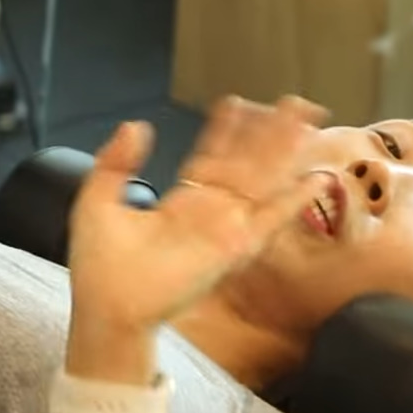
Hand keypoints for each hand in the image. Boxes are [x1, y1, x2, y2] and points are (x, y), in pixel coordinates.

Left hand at [66, 95, 328, 337]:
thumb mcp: (96, 202)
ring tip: (306, 120)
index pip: (210, 156)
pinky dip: (295, 199)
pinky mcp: (235, 247)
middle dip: (269, 132)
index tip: (236, 103)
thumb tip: (136, 125)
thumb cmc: (99, 268)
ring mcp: (225, 228)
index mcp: (181, 202)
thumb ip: (115, 162)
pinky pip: (272, 219)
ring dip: (285, 151)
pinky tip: (315, 177)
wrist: (109, 309)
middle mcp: (209, 212)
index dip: (225, 130)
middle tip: (292, 102)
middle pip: (247, 162)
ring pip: (263, 180)